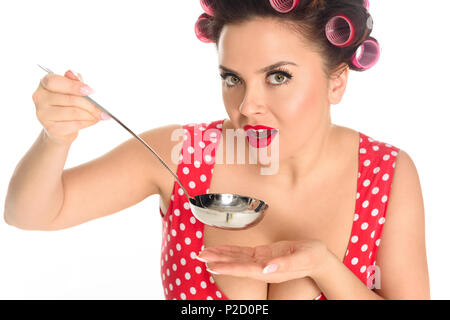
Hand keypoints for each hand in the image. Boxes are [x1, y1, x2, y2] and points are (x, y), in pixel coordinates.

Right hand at [32, 69, 105, 145]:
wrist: (60, 129)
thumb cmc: (67, 106)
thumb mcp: (71, 91)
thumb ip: (74, 83)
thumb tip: (78, 76)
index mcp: (44, 84)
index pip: (54, 81)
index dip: (73, 86)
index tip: (90, 90)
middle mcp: (40, 98)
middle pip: (69, 99)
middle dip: (90, 104)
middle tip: (103, 109)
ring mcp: (43, 114)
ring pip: (74, 112)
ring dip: (91, 114)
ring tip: (99, 115)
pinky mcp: (51, 128)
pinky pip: (75, 124)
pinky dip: (87, 122)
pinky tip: (92, 121)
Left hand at [196, 239, 329, 282]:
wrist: (319, 258)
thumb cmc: (313, 257)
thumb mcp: (303, 258)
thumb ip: (284, 264)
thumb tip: (266, 268)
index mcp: (270, 270)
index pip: (244, 269)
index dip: (227, 266)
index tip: (212, 265)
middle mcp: (262, 267)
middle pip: (235, 264)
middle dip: (217, 260)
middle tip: (198, 256)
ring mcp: (261, 261)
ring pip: (236, 258)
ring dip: (220, 255)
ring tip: (203, 253)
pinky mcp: (262, 254)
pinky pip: (243, 253)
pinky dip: (230, 251)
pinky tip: (220, 250)